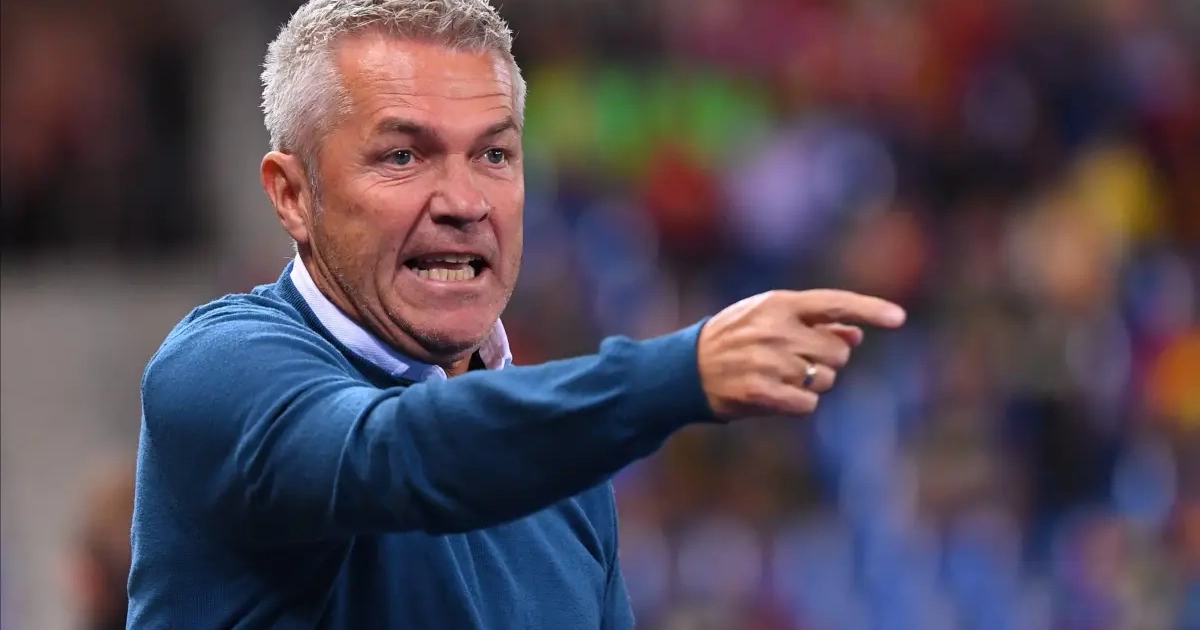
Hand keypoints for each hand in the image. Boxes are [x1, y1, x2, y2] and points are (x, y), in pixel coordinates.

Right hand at [697, 290, 905, 419]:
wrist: (687, 368)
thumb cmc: (736, 338)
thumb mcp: (769, 317)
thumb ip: (814, 323)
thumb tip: (855, 337)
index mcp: (780, 304)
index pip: (835, 302)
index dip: (870, 310)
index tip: (899, 319)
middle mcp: (777, 330)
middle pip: (837, 353)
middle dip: (828, 362)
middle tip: (799, 361)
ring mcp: (768, 361)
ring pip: (825, 381)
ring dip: (813, 384)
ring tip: (781, 377)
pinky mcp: (761, 392)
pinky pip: (808, 405)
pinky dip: (800, 404)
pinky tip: (778, 396)